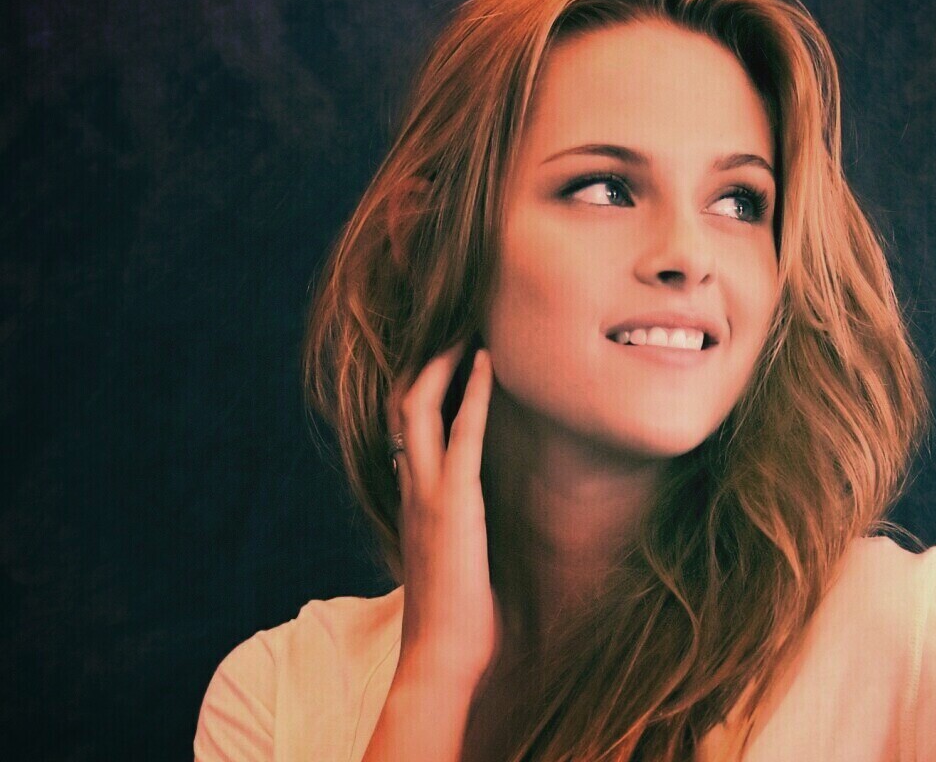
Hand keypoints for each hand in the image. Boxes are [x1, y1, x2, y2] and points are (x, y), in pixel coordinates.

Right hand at [385, 343, 499, 684]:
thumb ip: (448, 531)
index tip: (438, 354)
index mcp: (408, 498)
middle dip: (422, 360)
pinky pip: (463, 436)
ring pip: (419, 408)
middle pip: (401, 404)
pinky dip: (475, 394)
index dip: (415, 386)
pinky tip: (488, 362)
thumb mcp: (447, 560)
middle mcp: (408, 487)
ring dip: (442, 362)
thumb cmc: (451, 619)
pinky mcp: (454, 504)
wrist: (439, 657)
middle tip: (448, 323)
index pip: (403, 428)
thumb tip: (462, 521)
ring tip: (464, 327)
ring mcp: (426, 493)